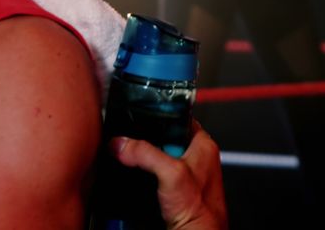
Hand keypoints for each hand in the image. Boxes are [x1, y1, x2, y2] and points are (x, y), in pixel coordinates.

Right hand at [112, 123, 226, 229]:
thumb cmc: (199, 209)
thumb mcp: (170, 173)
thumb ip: (145, 154)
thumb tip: (121, 143)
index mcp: (203, 145)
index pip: (180, 118)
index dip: (160, 116)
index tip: (140, 116)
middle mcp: (196, 158)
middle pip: (164, 140)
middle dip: (147, 142)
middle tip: (131, 144)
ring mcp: (184, 176)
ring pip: (157, 160)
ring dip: (144, 162)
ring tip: (132, 162)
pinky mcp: (174, 191)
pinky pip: (154, 177)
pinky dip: (144, 177)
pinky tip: (138, 180)